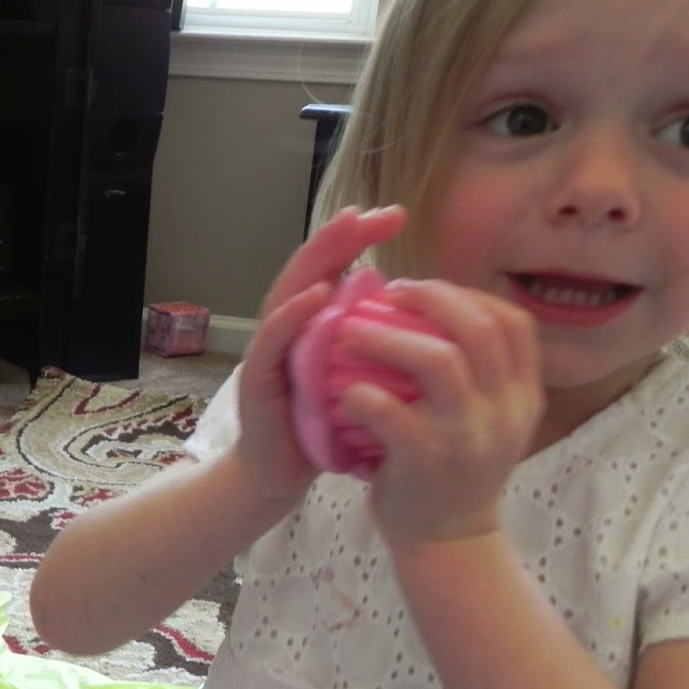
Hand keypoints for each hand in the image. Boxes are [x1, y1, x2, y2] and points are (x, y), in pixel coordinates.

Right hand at [235, 206, 407, 501]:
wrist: (278, 478)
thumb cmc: (323, 430)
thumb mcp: (360, 381)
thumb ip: (380, 347)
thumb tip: (430, 317)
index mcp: (315, 326)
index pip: (337, 270)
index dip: (361, 239)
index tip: (395, 215)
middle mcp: (289, 329)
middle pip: (311, 270)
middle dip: (340, 236)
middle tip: (370, 210)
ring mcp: (270, 351)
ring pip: (288, 292)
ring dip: (316, 259)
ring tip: (343, 229)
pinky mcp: (257, 380)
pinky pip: (273, 341)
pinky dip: (292, 315)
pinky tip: (315, 295)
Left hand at [335, 278, 542, 544]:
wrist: (449, 542)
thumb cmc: (457, 473)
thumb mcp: (490, 422)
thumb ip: (481, 375)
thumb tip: (442, 312)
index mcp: (522, 396)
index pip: (512, 323)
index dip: (467, 296)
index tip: (425, 292)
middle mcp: (503, 411)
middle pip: (477, 328)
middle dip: (428, 300)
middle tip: (387, 294)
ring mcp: (467, 436)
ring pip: (437, 360)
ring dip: (387, 337)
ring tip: (350, 332)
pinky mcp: (425, 460)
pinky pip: (390, 411)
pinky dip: (361, 394)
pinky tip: (343, 393)